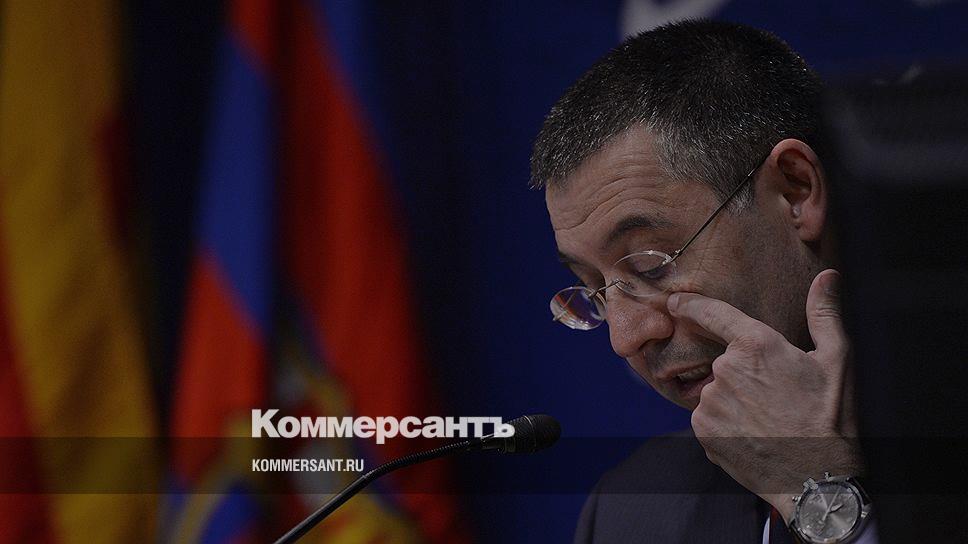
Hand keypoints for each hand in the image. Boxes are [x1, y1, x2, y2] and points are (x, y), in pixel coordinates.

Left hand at [667, 269, 862, 522]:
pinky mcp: (704, 431)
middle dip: (744, 374)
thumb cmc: (833, 417)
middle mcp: (726, 370)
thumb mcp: (839, 360)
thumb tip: (828, 276)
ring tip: (768, 420)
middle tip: (776, 397)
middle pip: (724, 362)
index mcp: (757, 345)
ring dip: (734, 400)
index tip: (673, 301)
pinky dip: (726, 423)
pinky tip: (754, 435)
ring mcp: (711, 403)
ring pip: (717, 392)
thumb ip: (825, 313)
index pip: (713, 314)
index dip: (691, 304)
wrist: (819, 479)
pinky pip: (710, 418)